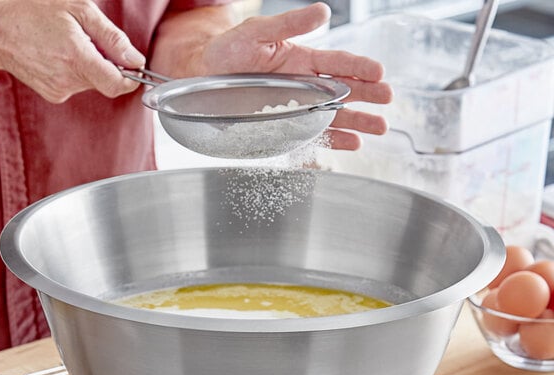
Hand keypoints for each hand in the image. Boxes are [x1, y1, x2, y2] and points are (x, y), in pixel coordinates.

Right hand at [0, 0, 145, 101]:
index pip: (118, 85)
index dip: (131, 78)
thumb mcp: (77, 10)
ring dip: (90, 65)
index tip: (132, 65)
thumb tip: (136, 60)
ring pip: (92, 82)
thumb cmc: (31, 11)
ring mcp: (61, 90)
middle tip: (88, 40)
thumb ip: (112, 38)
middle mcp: (69, 79)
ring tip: (68, 44)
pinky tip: (58, 54)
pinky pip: (77, 84)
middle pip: (107, 81)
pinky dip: (75, 71)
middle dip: (107, 63)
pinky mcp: (54, 95)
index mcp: (77, 58)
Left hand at [196, 3, 392, 149]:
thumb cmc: (229, 51)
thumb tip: (323, 12)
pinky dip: (333, 141)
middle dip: (368, 96)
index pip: (338, 63)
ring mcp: (297, 109)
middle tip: (388, 101)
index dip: (360, 67)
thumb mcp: (258, 31)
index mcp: (302, 61)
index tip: (380, 73)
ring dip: (358, 122)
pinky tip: (352, 144)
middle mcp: (305, 86)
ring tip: (379, 128)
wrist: (204, 77)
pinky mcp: (286, 127)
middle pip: (344, 92)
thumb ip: (291, 23)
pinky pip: (313, 136)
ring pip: (334, 117)